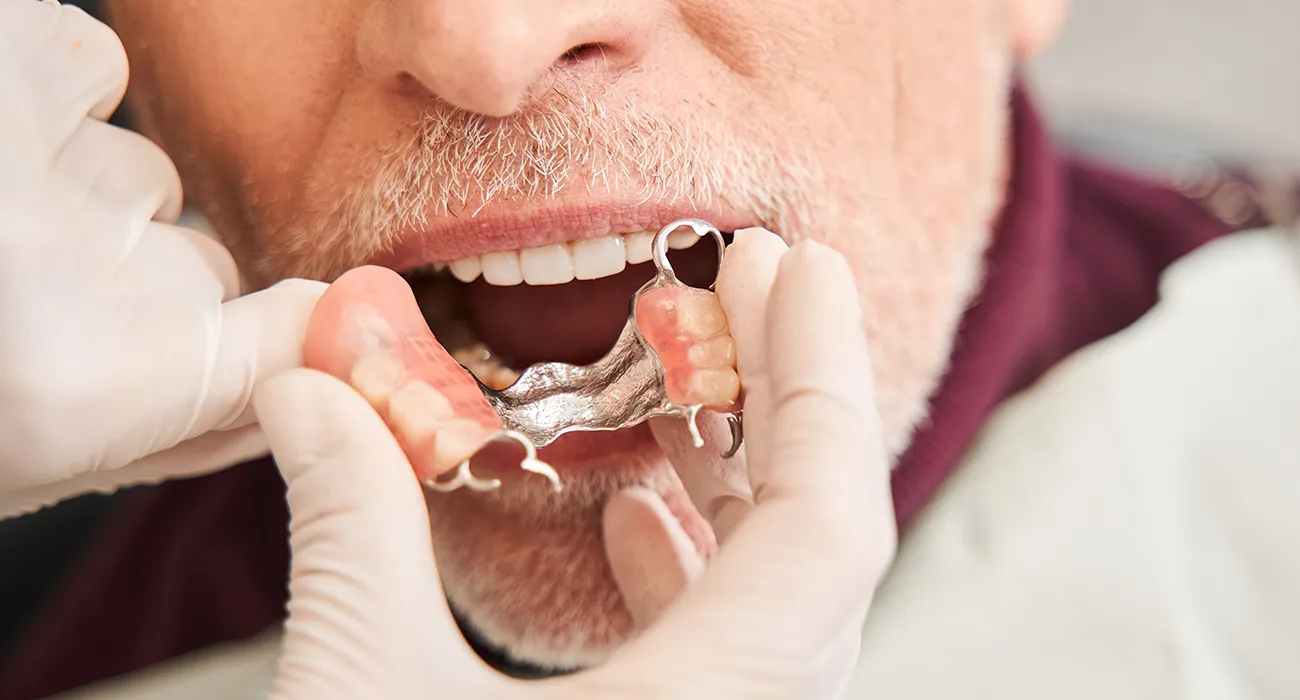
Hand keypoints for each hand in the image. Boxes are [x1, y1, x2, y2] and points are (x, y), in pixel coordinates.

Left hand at [0, 0, 323, 516]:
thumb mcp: (39, 460)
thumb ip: (189, 423)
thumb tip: (311, 372)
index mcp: (74, 386)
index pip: (296, 334)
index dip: (303, 333)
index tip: (305, 334)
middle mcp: (58, 265)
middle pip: (203, 265)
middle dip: (147, 288)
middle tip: (32, 308)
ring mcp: (25, 144)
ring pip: (144, 174)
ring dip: (85, 200)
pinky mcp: (4, 44)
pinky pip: (93, 66)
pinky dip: (55, 97)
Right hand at [253, 232, 895, 698]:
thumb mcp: (359, 699)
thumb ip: (350, 530)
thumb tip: (305, 390)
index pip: (832, 523)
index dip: (824, 375)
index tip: (790, 259)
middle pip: (822, 545)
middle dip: (784, 395)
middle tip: (744, 284)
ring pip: (781, 602)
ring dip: (738, 481)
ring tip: (686, 385)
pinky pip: (733, 656)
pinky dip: (696, 574)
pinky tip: (635, 524)